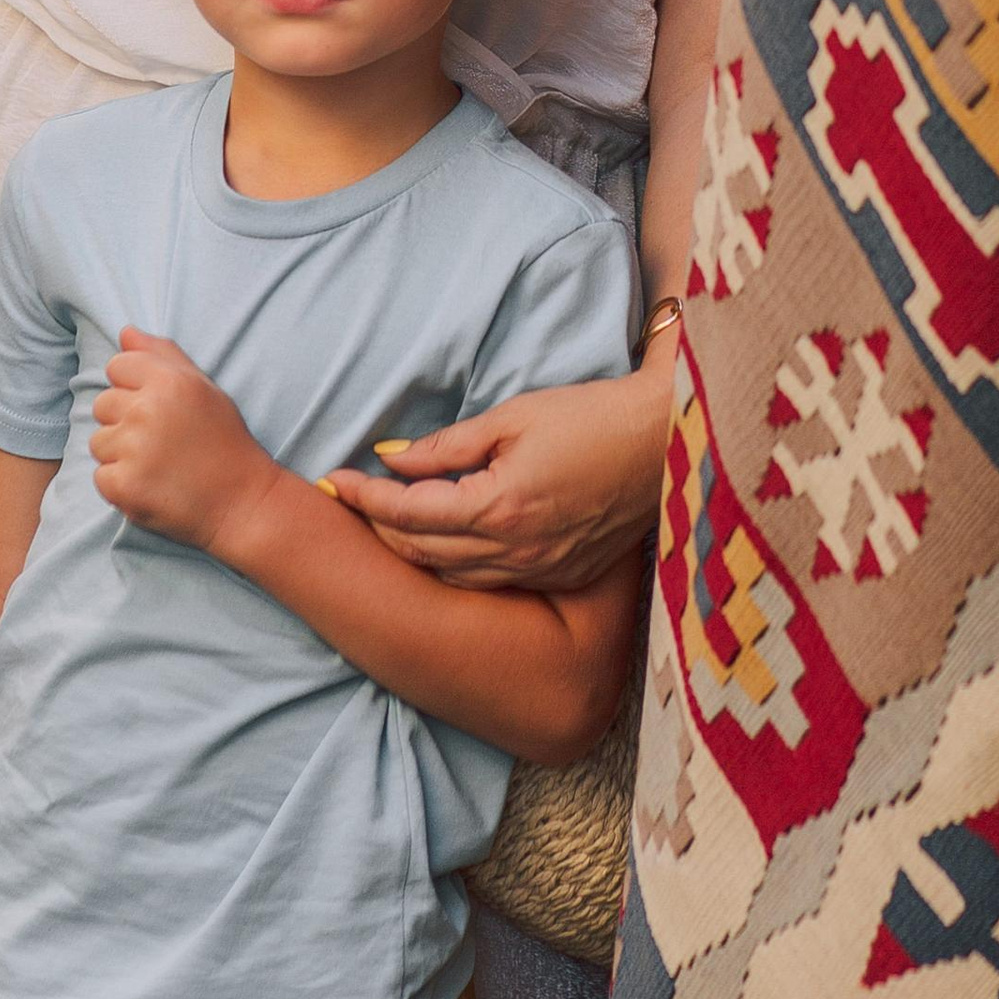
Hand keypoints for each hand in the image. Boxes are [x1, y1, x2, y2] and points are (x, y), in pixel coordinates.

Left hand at [92, 330, 275, 555]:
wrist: (241, 502)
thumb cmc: (223, 440)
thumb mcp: (202, 388)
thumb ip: (163, 355)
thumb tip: (125, 331)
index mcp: (168, 381)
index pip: (117, 366)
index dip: (134, 387)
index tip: (158, 409)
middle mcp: (147, 410)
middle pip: (102, 404)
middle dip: (124, 421)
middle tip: (161, 441)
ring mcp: (133, 449)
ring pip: (98, 442)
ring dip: (120, 455)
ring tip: (157, 464)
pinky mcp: (124, 486)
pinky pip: (100, 477)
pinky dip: (121, 485)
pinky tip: (151, 485)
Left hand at [326, 362, 670, 590]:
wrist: (664, 440)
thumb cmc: (590, 416)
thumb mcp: (512, 417)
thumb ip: (447, 446)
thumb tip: (392, 458)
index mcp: (498, 508)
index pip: (407, 513)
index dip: (364, 498)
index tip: (334, 482)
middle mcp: (515, 551)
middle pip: (422, 553)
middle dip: (379, 530)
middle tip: (352, 504)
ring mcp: (541, 570)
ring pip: (454, 576)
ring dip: (416, 552)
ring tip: (392, 522)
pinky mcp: (563, 575)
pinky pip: (493, 581)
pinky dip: (460, 565)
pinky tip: (450, 542)